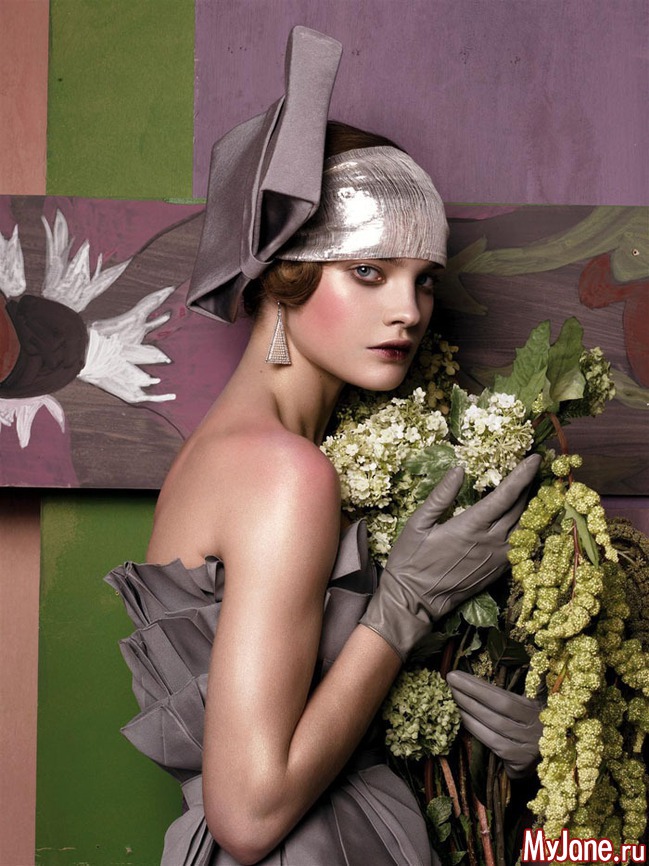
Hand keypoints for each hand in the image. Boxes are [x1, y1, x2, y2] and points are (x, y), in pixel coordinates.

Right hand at [359, 454, 540, 660]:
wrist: (415, 601)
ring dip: (532, 505)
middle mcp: (491, 542)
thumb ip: (440, 496)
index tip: (536, 457)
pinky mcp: (498, 570)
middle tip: (536, 467)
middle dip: (531, 485)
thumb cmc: (411, 561)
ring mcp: (498, 558)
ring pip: (525, 527)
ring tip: (535, 486)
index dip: (523, 474)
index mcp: (471, 527)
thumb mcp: (417, 524)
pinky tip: (524, 516)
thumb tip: (459, 469)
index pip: (506, 495)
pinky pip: (520, 543)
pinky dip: (526, 526)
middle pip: (521, 508)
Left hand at [447, 670, 542, 778]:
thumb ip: (520, 690)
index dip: (478, 686)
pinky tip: (462, 722)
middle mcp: (535, 727)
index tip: (456, 675)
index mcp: (535, 708)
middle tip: (449, 683)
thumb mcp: (532, 705)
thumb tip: (501, 670)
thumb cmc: (534, 725)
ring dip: (469, 712)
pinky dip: (477, 731)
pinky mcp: (521, 763)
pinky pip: (495, 745)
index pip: (503, 695)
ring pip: (493, 727)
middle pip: (497, 709)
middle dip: (470, 694)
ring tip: (451, 700)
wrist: (553, 760)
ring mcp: (528, 746)